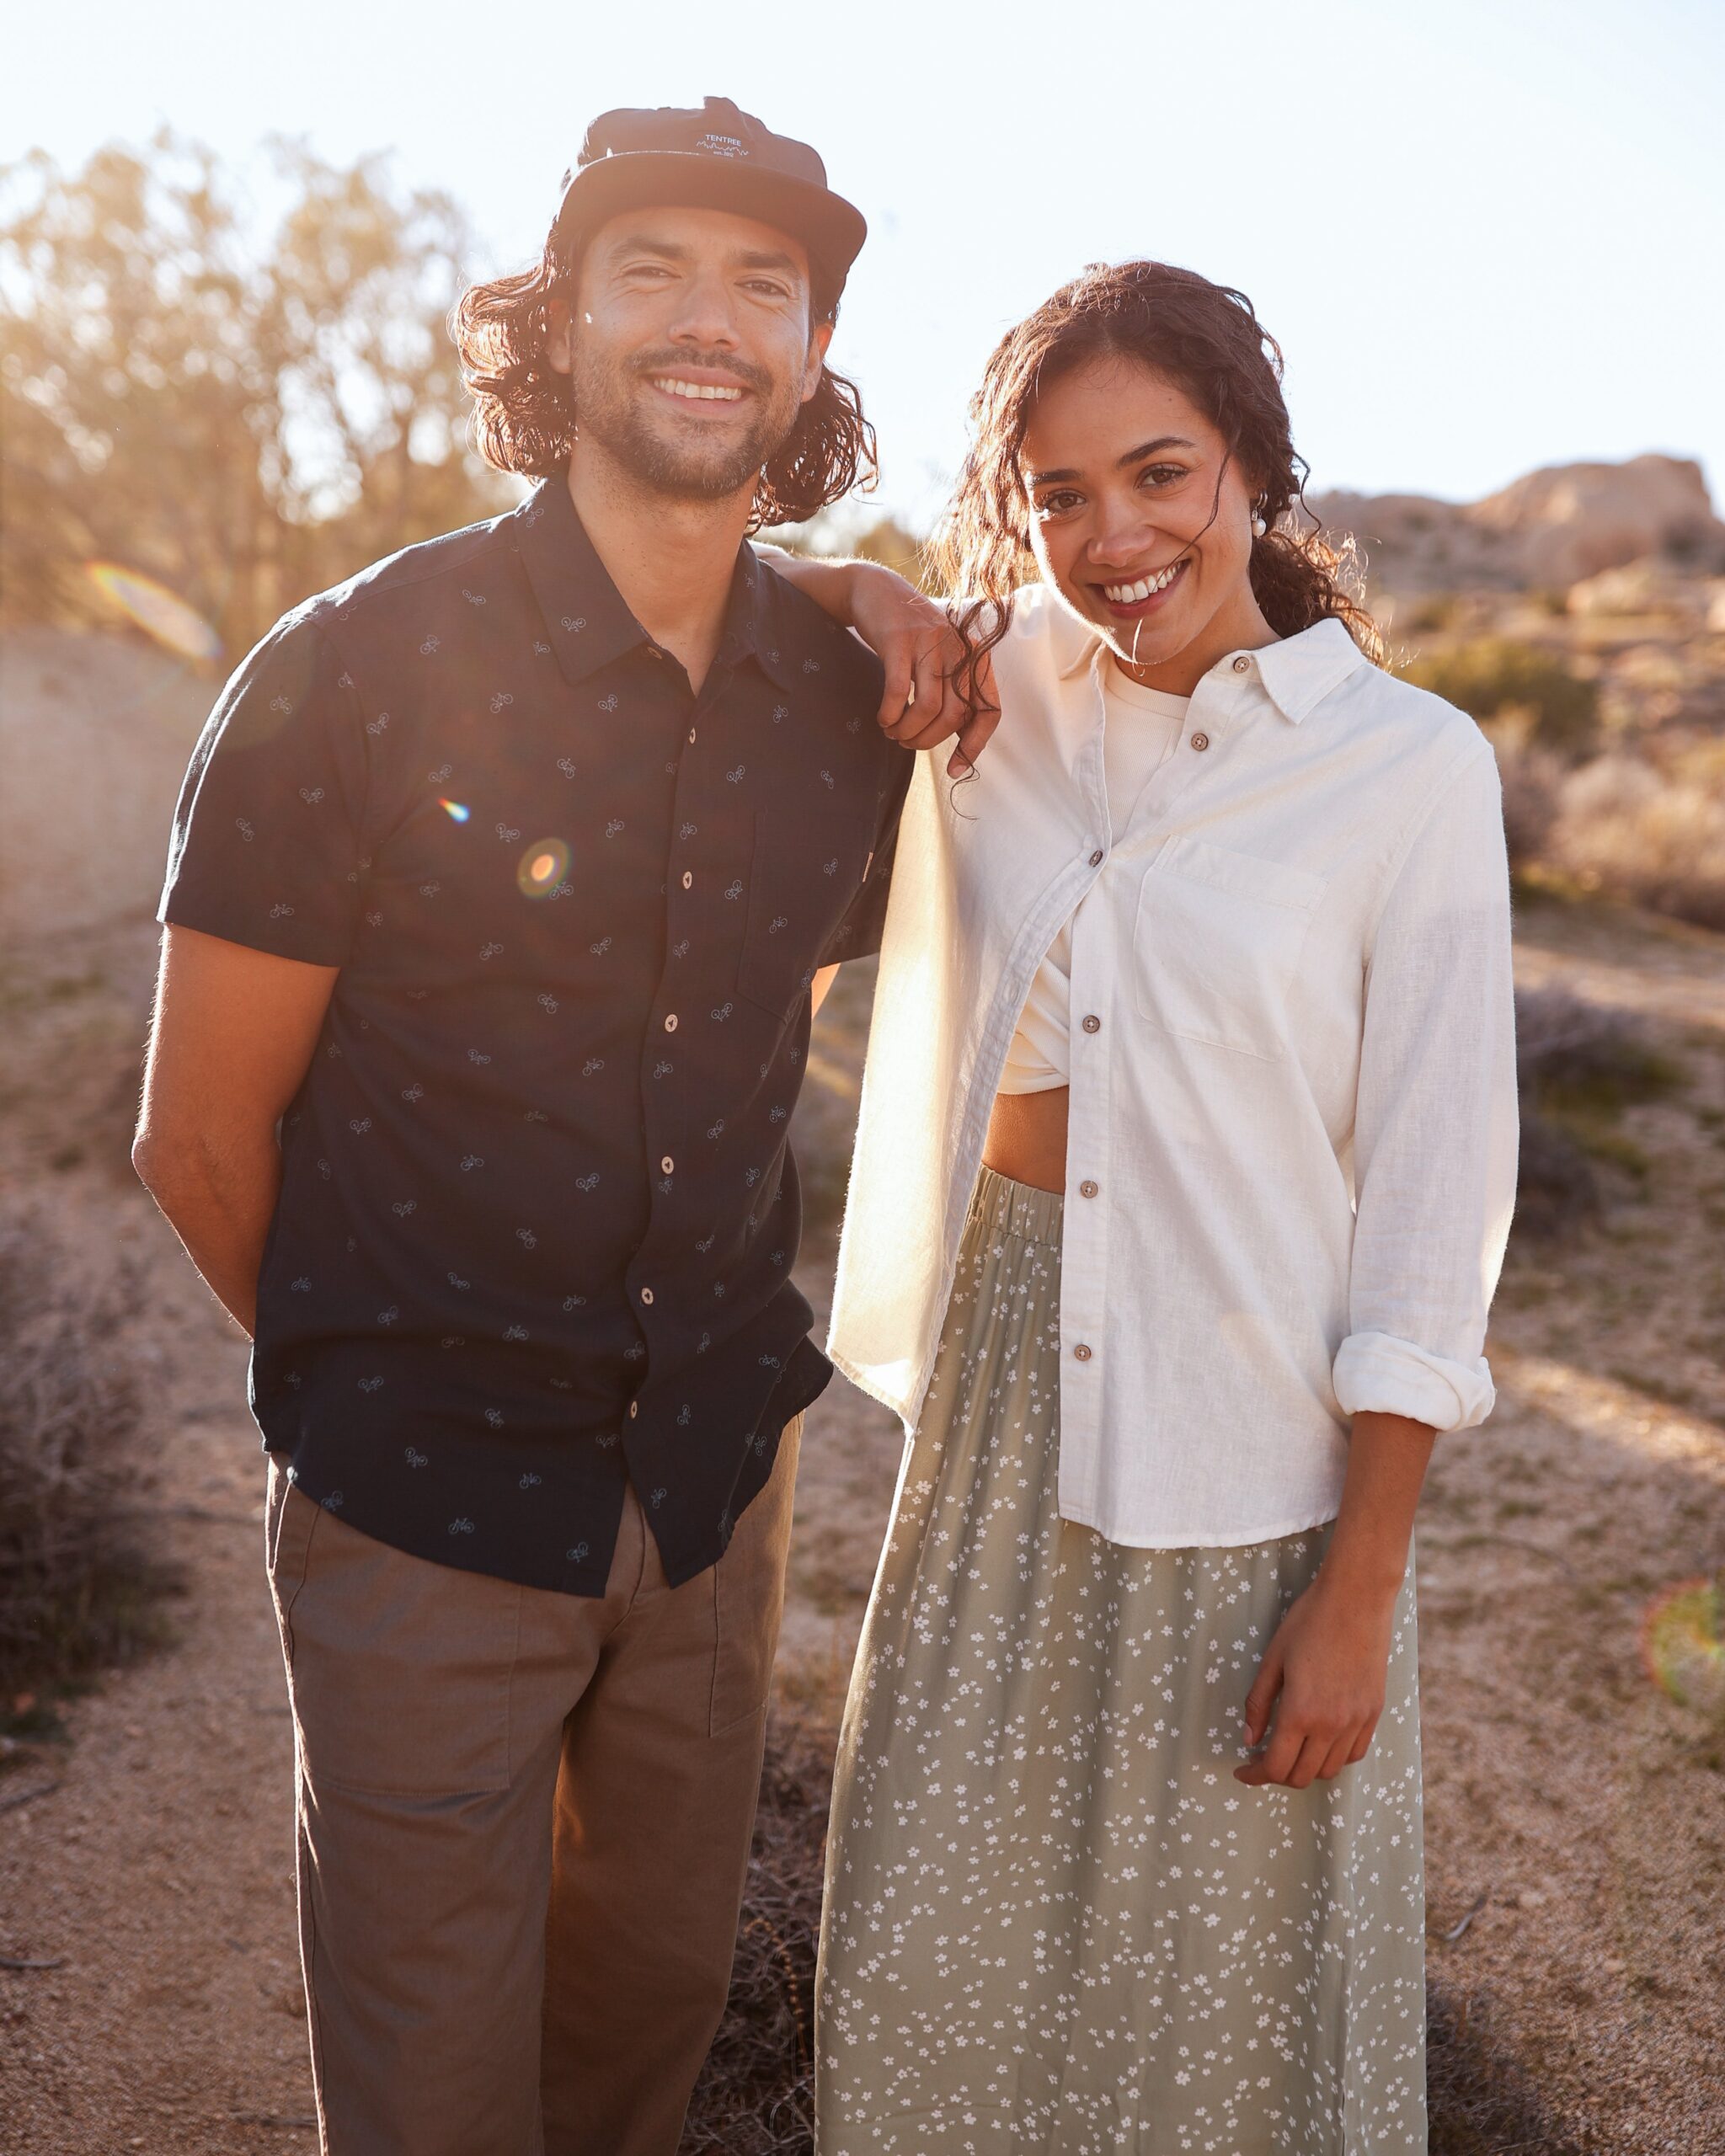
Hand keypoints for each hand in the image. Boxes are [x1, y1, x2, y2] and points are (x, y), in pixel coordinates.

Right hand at [846, 563, 998, 778]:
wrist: (876, 591)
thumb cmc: (910, 635)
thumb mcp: (940, 659)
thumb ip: (954, 694)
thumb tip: (964, 745)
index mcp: (972, 658)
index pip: (989, 711)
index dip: (974, 746)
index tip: (953, 769)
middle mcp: (957, 650)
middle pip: (956, 715)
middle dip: (930, 741)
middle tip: (908, 743)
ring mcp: (929, 643)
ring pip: (929, 708)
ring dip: (908, 731)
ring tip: (894, 732)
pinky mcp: (899, 641)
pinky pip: (899, 692)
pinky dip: (890, 714)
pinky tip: (883, 717)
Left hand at [1233, 1567, 1398, 1788]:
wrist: (1356, 1600)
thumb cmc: (1308, 1623)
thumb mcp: (1272, 1660)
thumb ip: (1258, 1704)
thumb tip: (1249, 1739)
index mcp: (1300, 1713)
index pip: (1275, 1767)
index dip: (1254, 1775)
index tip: (1242, 1770)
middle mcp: (1331, 1726)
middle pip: (1301, 1776)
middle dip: (1277, 1774)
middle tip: (1262, 1757)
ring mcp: (1357, 1722)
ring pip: (1330, 1771)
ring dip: (1306, 1768)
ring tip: (1290, 1749)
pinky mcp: (1374, 1713)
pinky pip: (1354, 1754)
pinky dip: (1334, 1757)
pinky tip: (1320, 1741)